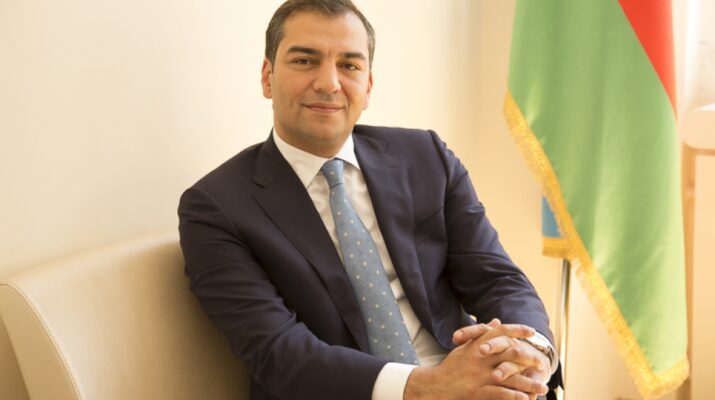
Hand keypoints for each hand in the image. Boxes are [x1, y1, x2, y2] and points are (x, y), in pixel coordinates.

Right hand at [404, 321, 547, 399]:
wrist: (436, 385)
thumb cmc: (452, 367)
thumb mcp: (466, 347)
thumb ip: (483, 334)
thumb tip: (497, 321)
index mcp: (478, 345)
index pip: (501, 332)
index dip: (517, 330)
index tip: (532, 332)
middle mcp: (480, 358)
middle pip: (511, 354)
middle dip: (530, 358)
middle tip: (543, 364)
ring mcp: (480, 375)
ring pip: (510, 377)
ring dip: (529, 383)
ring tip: (542, 388)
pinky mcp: (478, 391)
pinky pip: (500, 393)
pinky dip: (514, 396)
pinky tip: (526, 399)